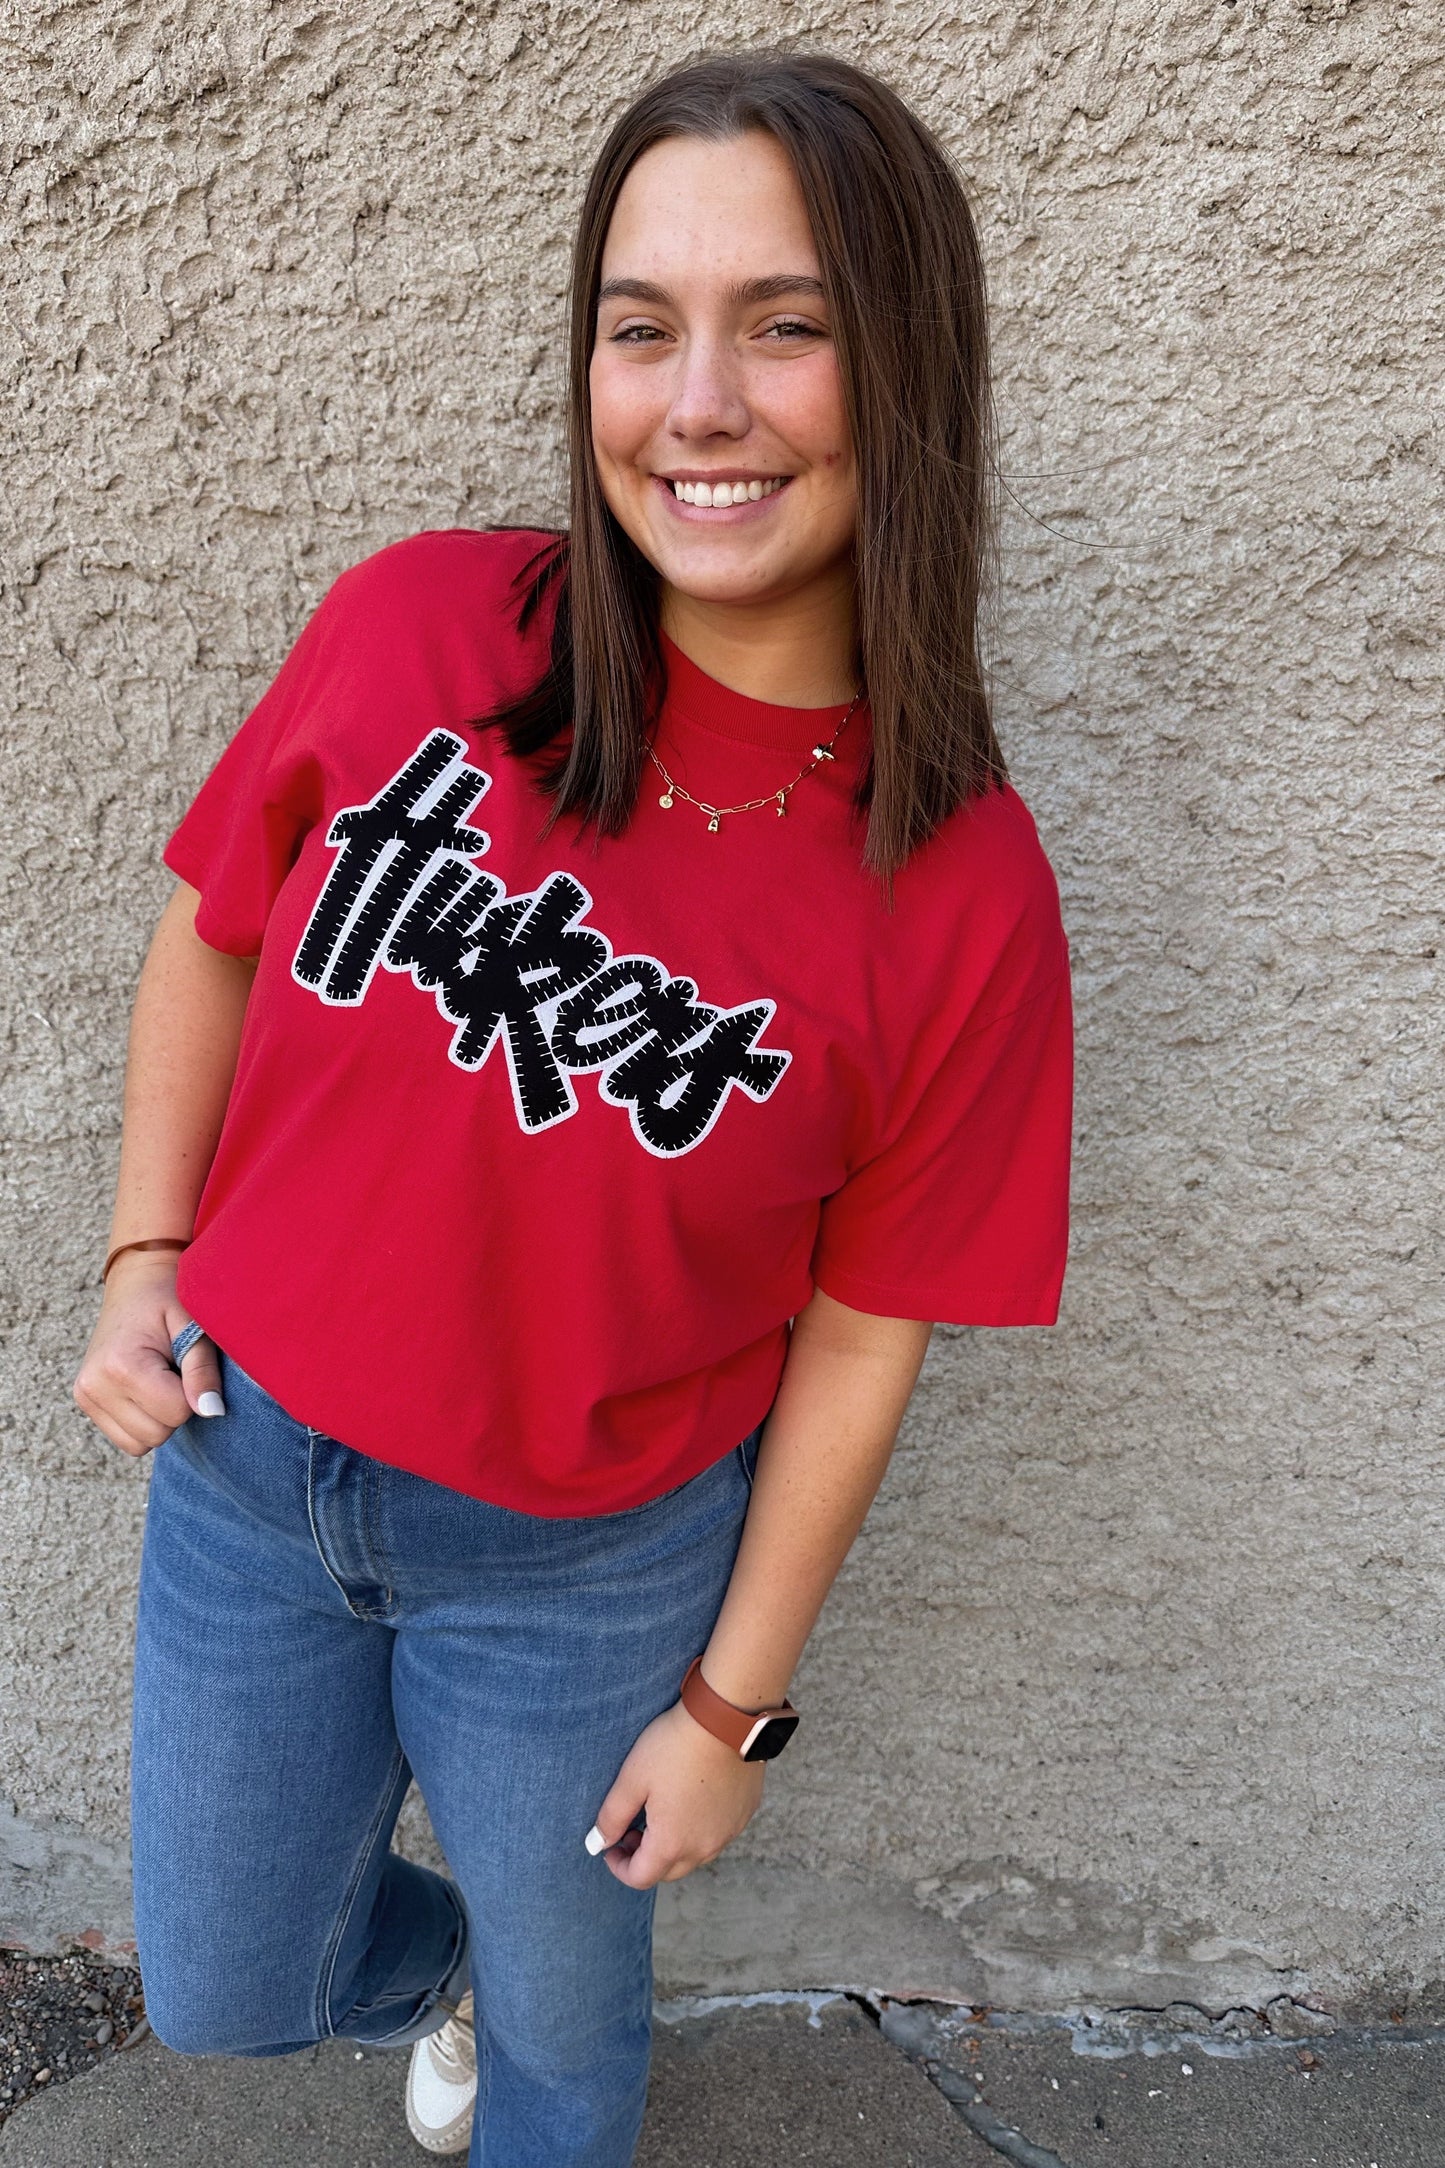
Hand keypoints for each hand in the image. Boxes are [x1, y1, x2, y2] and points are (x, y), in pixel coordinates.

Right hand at [73, 1251, 223, 1458]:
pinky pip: (127, 1440)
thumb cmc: (170, 1299)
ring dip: (160, 1419)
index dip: (194, 1392)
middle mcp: (94, 1385)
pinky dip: (144, 1424)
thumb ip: (202, 1369)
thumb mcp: (194, 1326)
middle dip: (177, 1407)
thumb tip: (212, 1411)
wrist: (137, 1285)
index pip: (176, 1412)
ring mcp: (85, 1396)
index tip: (187, 1363)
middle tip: (175, 1370)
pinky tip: (147, 1391)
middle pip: (158, 1433)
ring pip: (141, 1443)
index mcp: (121, 1364)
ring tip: (160, 1378)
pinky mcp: (85, 1403)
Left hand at [587, 1698, 764, 1889]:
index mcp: (672, 1844)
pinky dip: (699, 1829)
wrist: (726, 1719)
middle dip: (645, 1858)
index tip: (611, 1846)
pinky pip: (717, 1834)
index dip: (619, 1866)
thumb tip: (597, 1844)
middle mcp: (704, 1847)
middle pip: (668, 1871)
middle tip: (632, 1829)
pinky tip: (691, 1799)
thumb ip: (611, 1817)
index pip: (640, 1878)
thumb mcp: (632, 1779)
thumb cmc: (674, 1747)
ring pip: (695, 1855)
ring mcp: (728, 1832)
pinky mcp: (744, 1814)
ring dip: (673, 1845)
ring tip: (660, 1812)